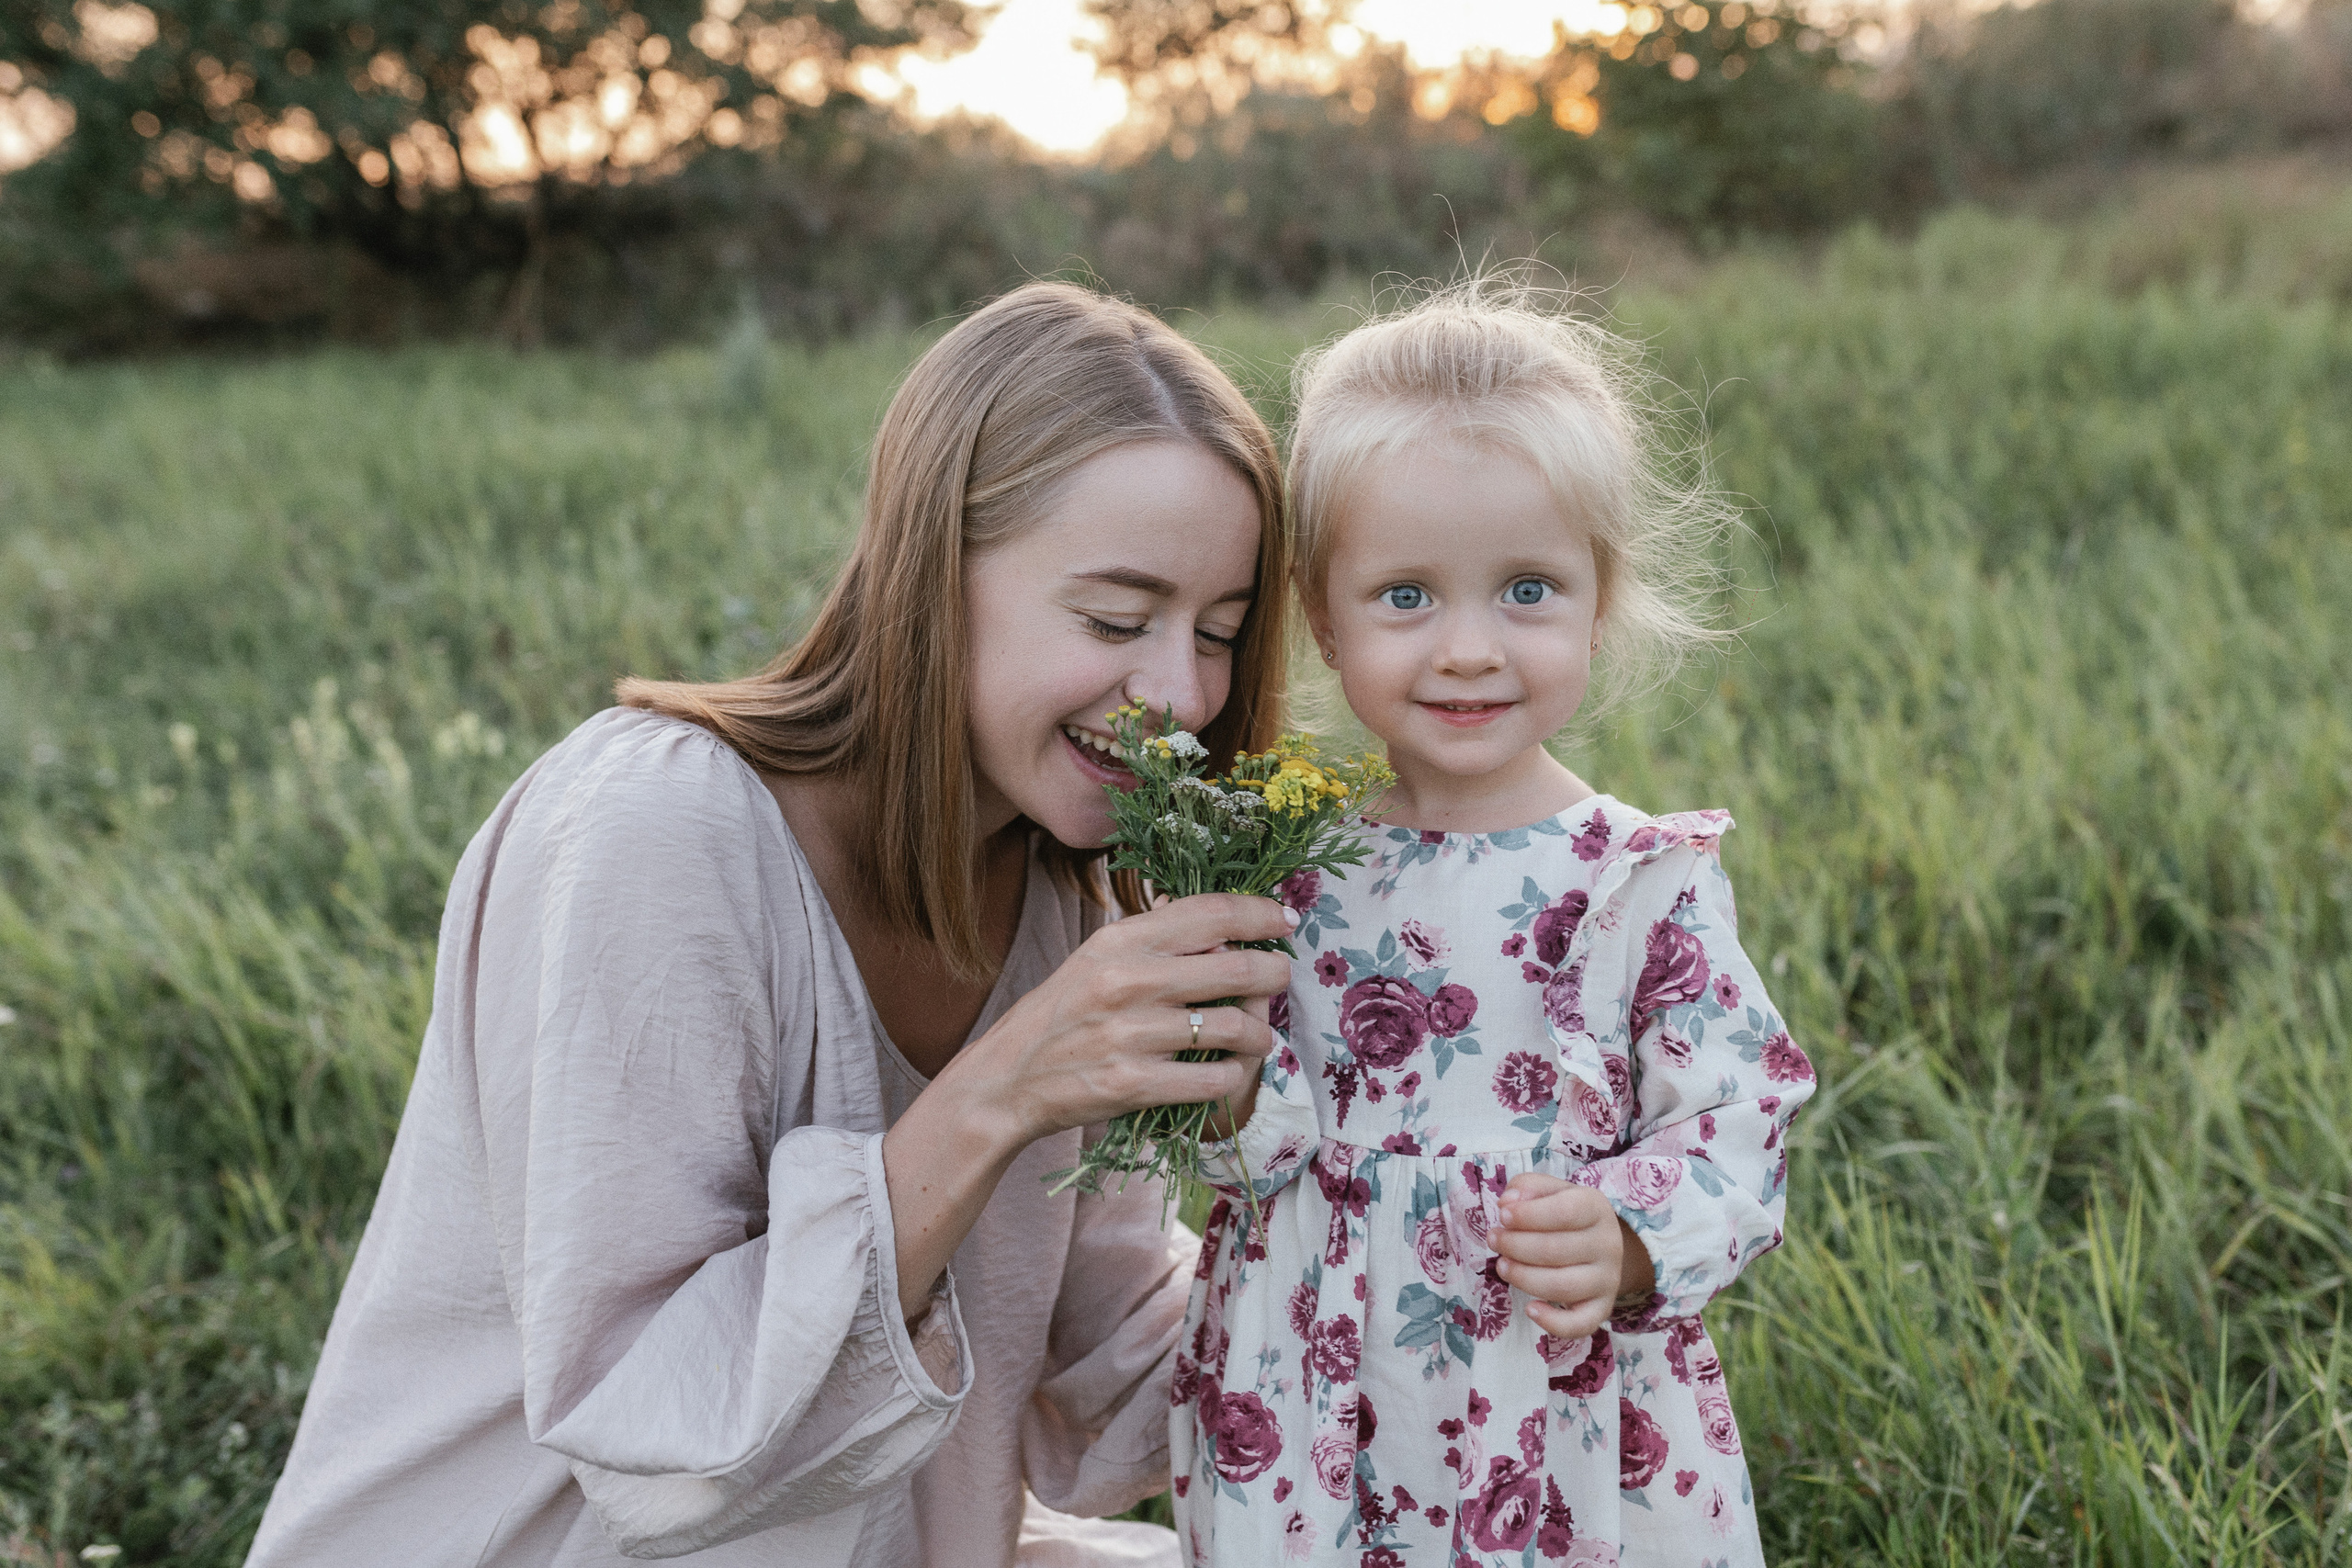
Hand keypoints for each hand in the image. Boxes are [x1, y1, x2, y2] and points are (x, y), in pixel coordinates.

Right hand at [883, 893, 1293, 1318]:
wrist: (1008, 1079)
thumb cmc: (1062, 1014)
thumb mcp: (1098, 958)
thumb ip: (1155, 940)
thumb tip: (1227, 932)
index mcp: (1121, 939)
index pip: (1211, 912)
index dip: (1260, 913)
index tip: (1285, 920)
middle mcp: (1130, 981)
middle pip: (1237, 968)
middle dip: (1275, 973)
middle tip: (1281, 977)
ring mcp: (1133, 1035)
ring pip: (1235, 1028)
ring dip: (1261, 1033)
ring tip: (1260, 1035)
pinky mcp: (1135, 1084)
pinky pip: (1214, 1080)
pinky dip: (1233, 1077)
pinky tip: (1229, 1072)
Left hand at [1491, 1173, 1655, 1339]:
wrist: (1601, 1245)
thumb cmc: (1566, 1215)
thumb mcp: (1551, 1190)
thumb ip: (1527, 1187)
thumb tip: (1507, 1202)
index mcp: (1596, 1208)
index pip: (1565, 1211)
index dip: (1528, 1215)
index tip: (1502, 1215)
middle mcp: (1607, 1245)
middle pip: (1556, 1250)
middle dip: (1515, 1246)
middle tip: (1494, 1239)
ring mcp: (1607, 1280)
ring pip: (1562, 1287)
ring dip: (1523, 1278)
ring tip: (1502, 1266)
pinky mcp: (1601, 1308)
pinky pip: (1581, 1324)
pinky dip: (1553, 1323)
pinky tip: (1530, 1309)